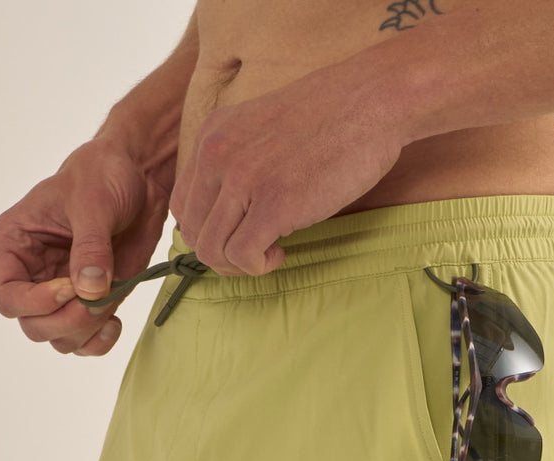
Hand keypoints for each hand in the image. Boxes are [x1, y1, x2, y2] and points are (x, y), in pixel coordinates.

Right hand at [0, 140, 169, 355]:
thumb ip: (91, 246)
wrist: (137, 179)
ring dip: (85, 331)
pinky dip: (99, 342)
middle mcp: (32, 275)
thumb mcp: (93, 203)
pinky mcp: (91, 301)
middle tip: (96, 300)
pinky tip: (114, 323)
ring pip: (60, 339)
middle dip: (65, 320)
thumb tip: (90, 290)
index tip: (69, 288)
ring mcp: (62, 293)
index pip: (8, 296)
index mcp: (14, 246)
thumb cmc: (102, 176)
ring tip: (108, 303)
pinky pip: (86, 341)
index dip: (36, 303)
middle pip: (33, 326)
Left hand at [169, 62, 403, 275]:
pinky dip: (259, 266)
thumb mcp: (262, 129)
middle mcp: (218, 156)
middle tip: (255, 252)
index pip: (183, 205)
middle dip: (221, 254)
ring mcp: (244, 180)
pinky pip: (243, 256)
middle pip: (193, 233)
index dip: (207, 231)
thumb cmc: (329, 118)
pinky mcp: (274, 203)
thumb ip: (237, 162)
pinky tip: (280, 252)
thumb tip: (228, 214)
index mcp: (212, 136)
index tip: (239, 233)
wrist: (370, 101)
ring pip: (212, 250)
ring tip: (269, 251)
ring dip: (239, 265)